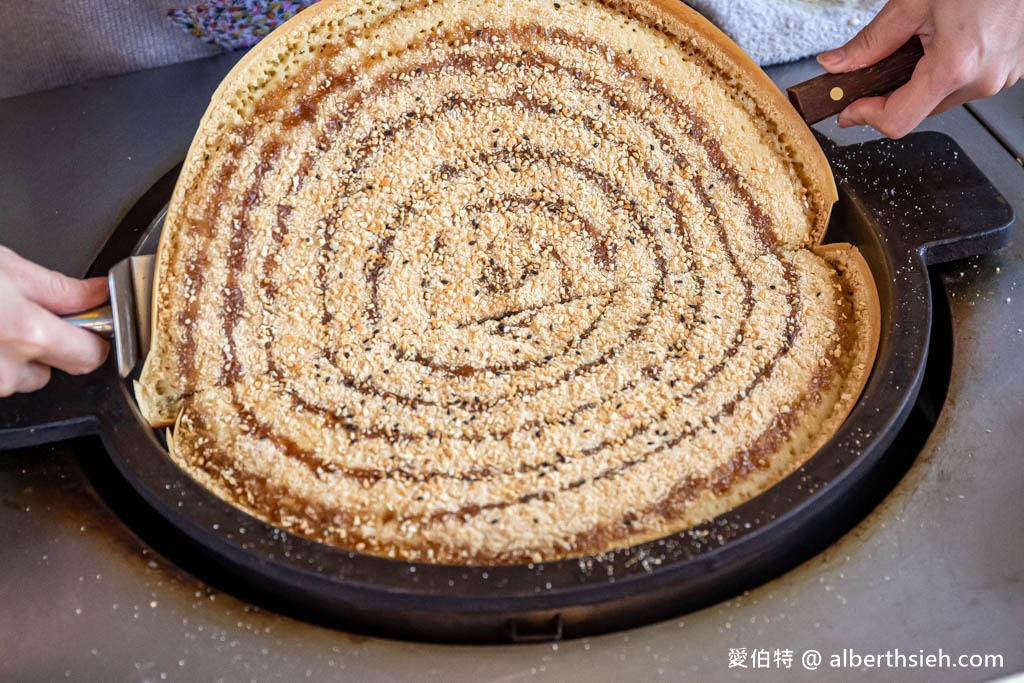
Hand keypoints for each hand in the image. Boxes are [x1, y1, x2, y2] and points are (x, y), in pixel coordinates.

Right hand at [0, 246, 109, 396]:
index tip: (94, 327)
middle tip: (28, 317)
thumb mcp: (7, 268)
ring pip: (22, 377)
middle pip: (56, 371)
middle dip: (54, 347)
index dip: (96, 340)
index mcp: (26, 333)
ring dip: (17, 357)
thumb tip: (98, 293)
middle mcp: (7, 369)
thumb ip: (60, 288)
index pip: (91, 356)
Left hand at [817, 0, 1023, 137]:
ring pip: (941, 99)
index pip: (897, 120)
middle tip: (879, 67)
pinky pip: (967, 83)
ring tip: (926, 41)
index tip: (849, 108)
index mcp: (954, 67)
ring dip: (922, 81)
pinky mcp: (1011, 69)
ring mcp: (1001, 76)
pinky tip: (949, 41)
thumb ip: (870, 42)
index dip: (866, 116)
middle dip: (892, 93)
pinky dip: (947, 71)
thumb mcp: (911, 3)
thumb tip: (836, 64)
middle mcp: (982, 80)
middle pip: (917, 111)